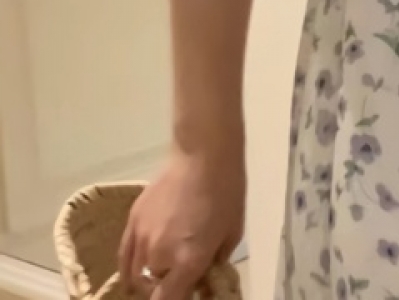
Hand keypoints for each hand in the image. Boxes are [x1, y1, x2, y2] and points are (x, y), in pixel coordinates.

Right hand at [119, 146, 245, 299]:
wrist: (203, 155)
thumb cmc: (227, 191)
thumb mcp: (232, 231)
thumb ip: (215, 261)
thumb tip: (204, 276)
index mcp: (188, 261)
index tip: (186, 293)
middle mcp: (159, 256)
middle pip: (153, 289)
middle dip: (165, 288)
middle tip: (179, 277)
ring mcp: (141, 239)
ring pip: (135, 274)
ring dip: (147, 277)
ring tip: (161, 270)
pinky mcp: (132, 221)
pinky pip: (124, 256)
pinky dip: (130, 265)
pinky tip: (138, 264)